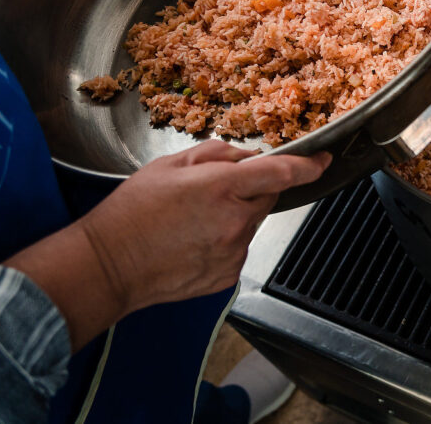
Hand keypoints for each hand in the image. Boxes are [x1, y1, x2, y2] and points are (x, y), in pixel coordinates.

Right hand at [5, 141, 330, 349]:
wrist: (108, 266)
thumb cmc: (131, 214)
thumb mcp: (170, 165)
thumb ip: (216, 155)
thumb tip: (245, 157)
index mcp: (222, 187)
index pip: (282, 172)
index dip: (309, 165)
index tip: (322, 160)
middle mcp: (235, 220)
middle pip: (266, 195)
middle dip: (250, 189)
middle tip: (210, 193)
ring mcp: (234, 251)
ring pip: (251, 222)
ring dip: (234, 216)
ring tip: (192, 221)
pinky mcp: (229, 274)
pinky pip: (239, 248)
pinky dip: (224, 241)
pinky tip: (193, 242)